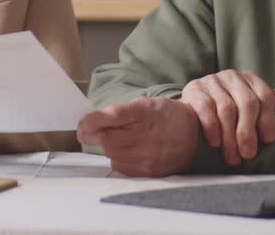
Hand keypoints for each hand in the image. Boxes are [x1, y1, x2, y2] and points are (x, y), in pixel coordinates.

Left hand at [76, 97, 199, 176]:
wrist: (193, 135)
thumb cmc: (164, 116)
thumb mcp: (144, 104)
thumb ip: (117, 112)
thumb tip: (87, 125)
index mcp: (145, 111)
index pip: (114, 115)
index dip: (92, 121)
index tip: (81, 125)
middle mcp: (148, 133)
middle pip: (107, 138)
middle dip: (94, 135)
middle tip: (90, 132)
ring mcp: (149, 154)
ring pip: (111, 153)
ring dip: (108, 146)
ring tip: (121, 139)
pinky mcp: (150, 170)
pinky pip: (120, 166)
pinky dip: (118, 158)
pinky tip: (129, 150)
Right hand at [180, 69, 274, 165]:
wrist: (194, 106)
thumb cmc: (230, 109)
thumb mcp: (252, 104)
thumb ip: (274, 101)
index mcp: (250, 79)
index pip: (265, 97)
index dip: (268, 119)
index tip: (268, 140)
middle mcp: (232, 76)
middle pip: (247, 103)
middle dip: (249, 132)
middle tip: (249, 154)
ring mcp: (212, 81)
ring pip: (227, 109)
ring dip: (230, 138)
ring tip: (232, 157)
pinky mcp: (195, 89)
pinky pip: (207, 109)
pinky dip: (212, 128)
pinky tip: (215, 143)